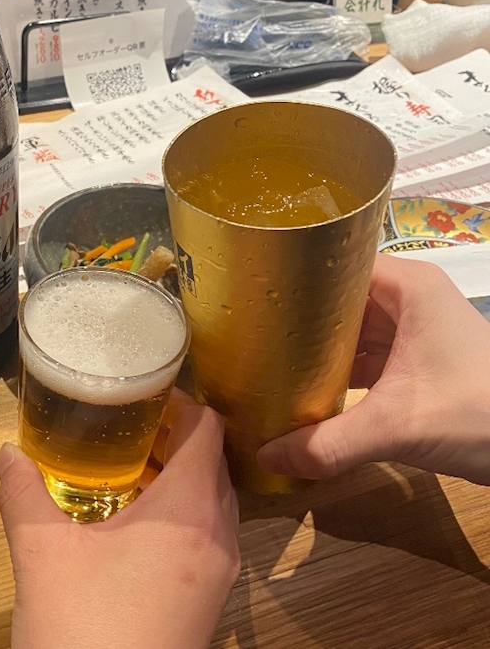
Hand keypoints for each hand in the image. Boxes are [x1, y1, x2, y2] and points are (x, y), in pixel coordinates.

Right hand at [0, 388, 239, 648]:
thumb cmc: (81, 629)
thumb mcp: (43, 554)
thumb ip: (25, 493)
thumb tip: (9, 452)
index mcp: (188, 512)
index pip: (208, 430)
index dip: (181, 402)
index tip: (144, 392)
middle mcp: (218, 537)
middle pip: (214, 462)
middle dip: (176, 437)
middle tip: (130, 425)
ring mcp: (221, 574)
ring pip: (215, 501)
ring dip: (181, 476)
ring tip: (130, 468)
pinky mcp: (212, 603)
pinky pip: (210, 535)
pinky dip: (183, 513)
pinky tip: (135, 522)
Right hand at [257, 252, 489, 483]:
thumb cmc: (477, 413)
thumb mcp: (397, 427)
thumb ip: (330, 443)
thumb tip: (264, 456)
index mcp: (406, 286)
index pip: (335, 262)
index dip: (294, 276)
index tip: (253, 295)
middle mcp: (409, 297)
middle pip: (339, 295)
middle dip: (298, 317)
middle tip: (251, 333)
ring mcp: (416, 328)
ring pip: (352, 327)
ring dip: (318, 346)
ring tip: (269, 359)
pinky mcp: (419, 359)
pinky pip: (367, 353)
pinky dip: (341, 368)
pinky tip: (308, 387)